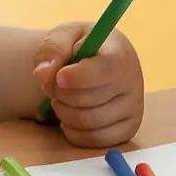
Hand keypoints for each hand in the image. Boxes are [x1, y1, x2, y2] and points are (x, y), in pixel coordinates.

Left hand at [32, 23, 143, 146]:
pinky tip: (70, 115)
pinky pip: (94, 140)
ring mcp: (133, 108)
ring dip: (63, 112)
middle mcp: (133, 82)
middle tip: (51, 85)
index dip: (78, 77)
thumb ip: (52, 49)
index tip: (59, 77)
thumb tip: (42, 74)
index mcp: (120, 53)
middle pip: (88, 99)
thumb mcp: (65, 36)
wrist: (98, 61)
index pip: (105, 70)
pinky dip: (73, 132)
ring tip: (61, 99)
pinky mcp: (128, 129)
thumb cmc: (82, 47)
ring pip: (88, 122)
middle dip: (60, 94)